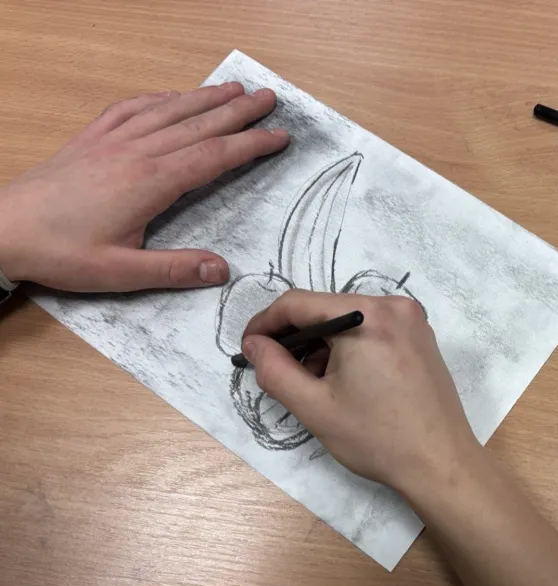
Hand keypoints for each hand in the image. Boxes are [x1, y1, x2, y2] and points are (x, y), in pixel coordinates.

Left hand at [0, 84, 289, 291]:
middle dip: (238, 112)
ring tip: (233, 89)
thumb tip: (222, 269)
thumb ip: (174, 269)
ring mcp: (112, 141)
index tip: (279, 136)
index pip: (213, 157)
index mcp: (149, 183)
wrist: (3, 229)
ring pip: (168, 111)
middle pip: (197, 125)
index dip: (250, 145)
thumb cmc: (60, 252)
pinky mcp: (91, 140)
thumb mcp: (120, 273)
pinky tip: (172, 96)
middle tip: (269, 98)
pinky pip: (131, 109)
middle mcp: (135, 153)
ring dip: (204, 98)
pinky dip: (158, 98)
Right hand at [240, 290, 482, 496]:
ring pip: (348, 321)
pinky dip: (350, 349)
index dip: (265, 323)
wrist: (441, 464)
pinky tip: (343, 382)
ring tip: (313, 385)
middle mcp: (393, 307)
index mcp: (367, 316)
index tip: (248, 349)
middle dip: (296, 338)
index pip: (298, 303)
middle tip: (278, 373)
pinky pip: (372, 331)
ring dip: (323, 345)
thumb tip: (254, 345)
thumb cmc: (379, 438)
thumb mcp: (315, 407)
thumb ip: (275, 370)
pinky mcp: (421, 338)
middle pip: (325, 309)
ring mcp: (412, 321)